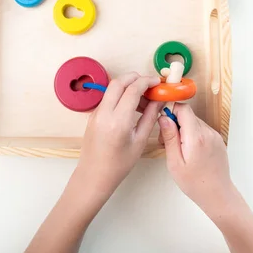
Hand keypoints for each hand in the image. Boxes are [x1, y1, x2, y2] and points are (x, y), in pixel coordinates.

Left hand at [74, 72, 163, 198]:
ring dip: (127, 86)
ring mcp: (96, 113)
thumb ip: (150, 117)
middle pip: (119, 82)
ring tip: (143, 99)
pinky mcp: (93, 115)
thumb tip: (159, 100)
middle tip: (150, 85)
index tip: (157, 82)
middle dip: (135, 78)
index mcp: (118, 121)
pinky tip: (131, 107)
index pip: (132, 89)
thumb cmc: (119, 164)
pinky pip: (108, 98)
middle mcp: (104, 113)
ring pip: (112, 88)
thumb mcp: (140, 141)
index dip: (146, 82)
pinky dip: (120, 95)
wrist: (94, 175)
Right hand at [158, 103, 236, 213]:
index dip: (171, 110)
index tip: (163, 122)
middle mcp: (208, 133)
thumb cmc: (195, 183)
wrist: (217, 194)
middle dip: (175, 123)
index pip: (183, 109)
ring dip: (183, 130)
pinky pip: (202, 129)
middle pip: (188, 115)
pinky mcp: (218, 140)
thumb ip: (169, 137)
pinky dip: (193, 135)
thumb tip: (163, 118)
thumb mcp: (175, 162)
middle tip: (167, 142)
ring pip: (194, 122)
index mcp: (196, 137)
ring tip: (179, 149)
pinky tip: (189, 151)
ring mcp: (215, 136)